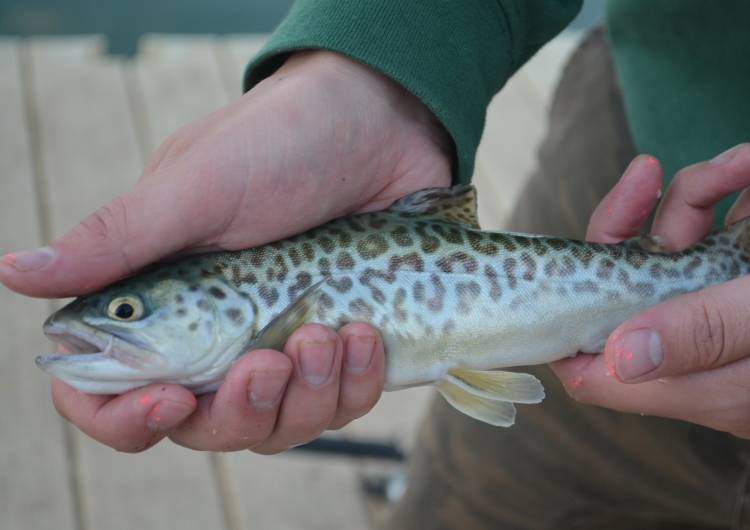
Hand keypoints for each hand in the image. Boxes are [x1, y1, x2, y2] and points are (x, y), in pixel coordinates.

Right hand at [0, 51, 451, 451]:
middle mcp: (218, 333)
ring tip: (327, 332)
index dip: (127, 418)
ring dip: (307, 394)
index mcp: (162, 300)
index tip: (169, 400)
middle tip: (268, 358)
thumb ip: (117, 241)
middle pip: (206, 427)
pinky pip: (341, 404)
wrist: (381, 124)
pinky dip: (355, 382)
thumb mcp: (198, 187)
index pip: (114, 392)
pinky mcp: (343, 347)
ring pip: (278, 426)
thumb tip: (13, 273)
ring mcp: (284, 343)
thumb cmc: (282, 142)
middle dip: (240, 408)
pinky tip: (366, 332)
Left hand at [551, 144, 749, 438]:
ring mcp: (740, 326)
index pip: (597, 373)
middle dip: (663, 227)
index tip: (588, 251)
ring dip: (712, 198)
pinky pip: (725, 244)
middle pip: (632, 297)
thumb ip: (710, 332)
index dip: (575, 317)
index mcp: (715, 386)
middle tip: (716, 174)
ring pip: (679, 257)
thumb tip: (617, 361)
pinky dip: (749, 202)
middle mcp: (717, 363)